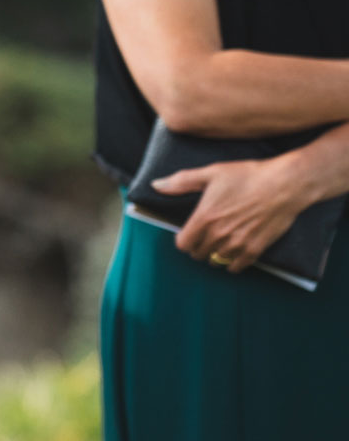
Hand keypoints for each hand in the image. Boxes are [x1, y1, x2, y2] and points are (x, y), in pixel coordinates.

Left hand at [156, 156, 311, 273]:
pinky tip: (235, 252)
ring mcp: (237, 244)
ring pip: (216, 261)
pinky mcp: (255, 250)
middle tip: (205, 237)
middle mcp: (218, 235)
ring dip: (215, 254)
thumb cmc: (248, 176)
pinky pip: (237, 267)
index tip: (189, 233)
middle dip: (199, 246)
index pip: (183, 244)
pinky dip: (233, 262)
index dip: (184, 239)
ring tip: (220, 243)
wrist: (285, 184)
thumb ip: (181, 182)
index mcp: (204, 218)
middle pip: (198, 254)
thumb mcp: (211, 173)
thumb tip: (156, 185)